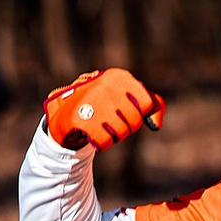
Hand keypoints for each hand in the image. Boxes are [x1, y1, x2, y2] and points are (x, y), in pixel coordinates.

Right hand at [43, 67, 164, 150]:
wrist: (64, 112)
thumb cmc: (102, 105)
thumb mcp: (127, 97)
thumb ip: (152, 104)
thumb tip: (155, 126)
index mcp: (119, 77)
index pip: (146, 104)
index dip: (138, 114)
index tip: (125, 112)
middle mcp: (106, 84)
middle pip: (135, 121)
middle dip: (125, 128)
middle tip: (111, 122)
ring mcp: (91, 100)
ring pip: (121, 132)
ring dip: (113, 137)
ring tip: (101, 127)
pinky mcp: (78, 118)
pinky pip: (104, 141)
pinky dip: (101, 144)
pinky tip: (92, 136)